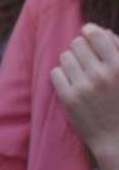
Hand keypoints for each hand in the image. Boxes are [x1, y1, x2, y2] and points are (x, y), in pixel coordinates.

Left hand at [51, 24, 118, 156]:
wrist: (117, 139)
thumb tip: (100, 30)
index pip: (95, 34)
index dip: (89, 31)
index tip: (89, 34)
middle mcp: (102, 75)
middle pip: (76, 43)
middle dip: (81, 49)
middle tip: (88, 60)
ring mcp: (84, 87)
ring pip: (64, 56)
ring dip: (71, 62)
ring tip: (82, 73)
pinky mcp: (69, 99)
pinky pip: (55, 72)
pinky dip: (62, 76)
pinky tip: (73, 83)